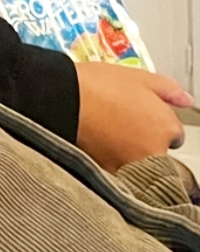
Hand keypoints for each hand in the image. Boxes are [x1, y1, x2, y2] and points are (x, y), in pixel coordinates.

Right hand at [74, 60, 192, 172]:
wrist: (64, 99)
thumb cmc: (96, 86)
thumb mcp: (138, 77)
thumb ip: (168, 89)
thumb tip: (187, 99)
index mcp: (165, 126)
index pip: (175, 133)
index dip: (157, 121)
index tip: (142, 115)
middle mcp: (154, 151)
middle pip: (159, 150)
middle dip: (146, 140)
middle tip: (122, 122)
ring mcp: (133, 166)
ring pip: (139, 163)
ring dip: (130, 152)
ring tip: (108, 131)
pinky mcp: (111, 174)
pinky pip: (120, 171)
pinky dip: (112, 159)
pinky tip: (99, 142)